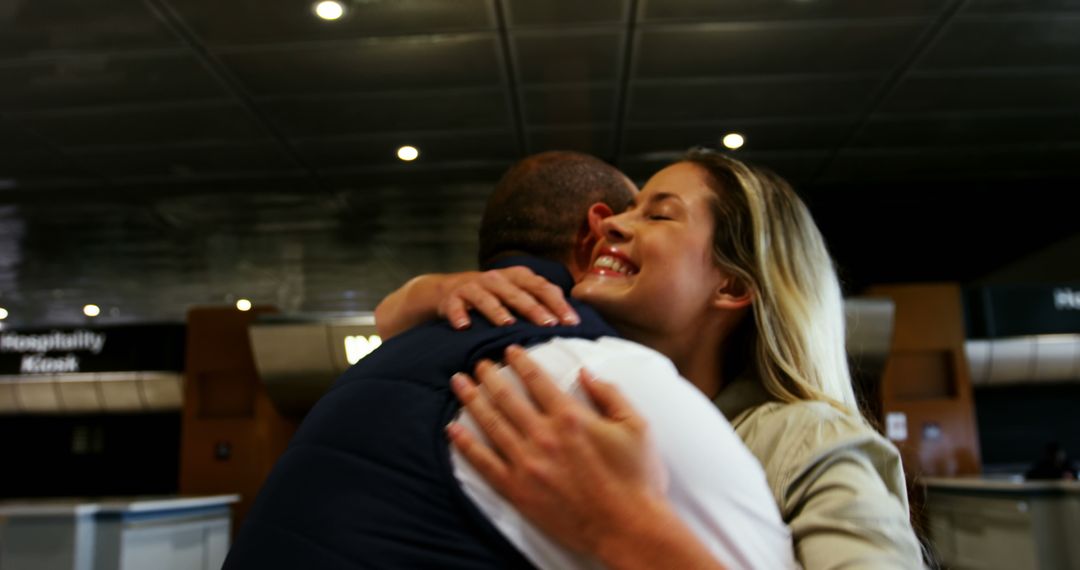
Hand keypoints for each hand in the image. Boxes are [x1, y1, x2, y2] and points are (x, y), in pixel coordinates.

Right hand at [438, 267, 578, 329]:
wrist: (447, 290)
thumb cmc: (492, 297)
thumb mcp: (516, 295)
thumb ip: (539, 302)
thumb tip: (572, 322)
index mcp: (518, 277)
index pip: (542, 287)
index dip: (558, 303)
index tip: (573, 322)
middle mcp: (497, 279)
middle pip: (518, 293)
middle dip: (534, 308)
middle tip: (549, 324)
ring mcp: (473, 287)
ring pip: (487, 297)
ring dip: (497, 310)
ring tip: (508, 324)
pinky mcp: (452, 298)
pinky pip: (454, 306)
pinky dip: (458, 315)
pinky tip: (464, 327)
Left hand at [447, 345, 667, 554]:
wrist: (627, 528)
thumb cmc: (636, 478)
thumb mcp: (636, 426)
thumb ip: (610, 394)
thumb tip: (586, 372)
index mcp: (571, 418)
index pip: (537, 380)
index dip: (520, 361)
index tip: (509, 350)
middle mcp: (543, 437)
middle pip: (506, 397)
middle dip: (489, 376)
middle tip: (478, 363)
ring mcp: (527, 464)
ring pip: (490, 424)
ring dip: (472, 400)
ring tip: (459, 382)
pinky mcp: (518, 490)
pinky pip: (484, 463)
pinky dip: (465, 444)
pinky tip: (453, 429)